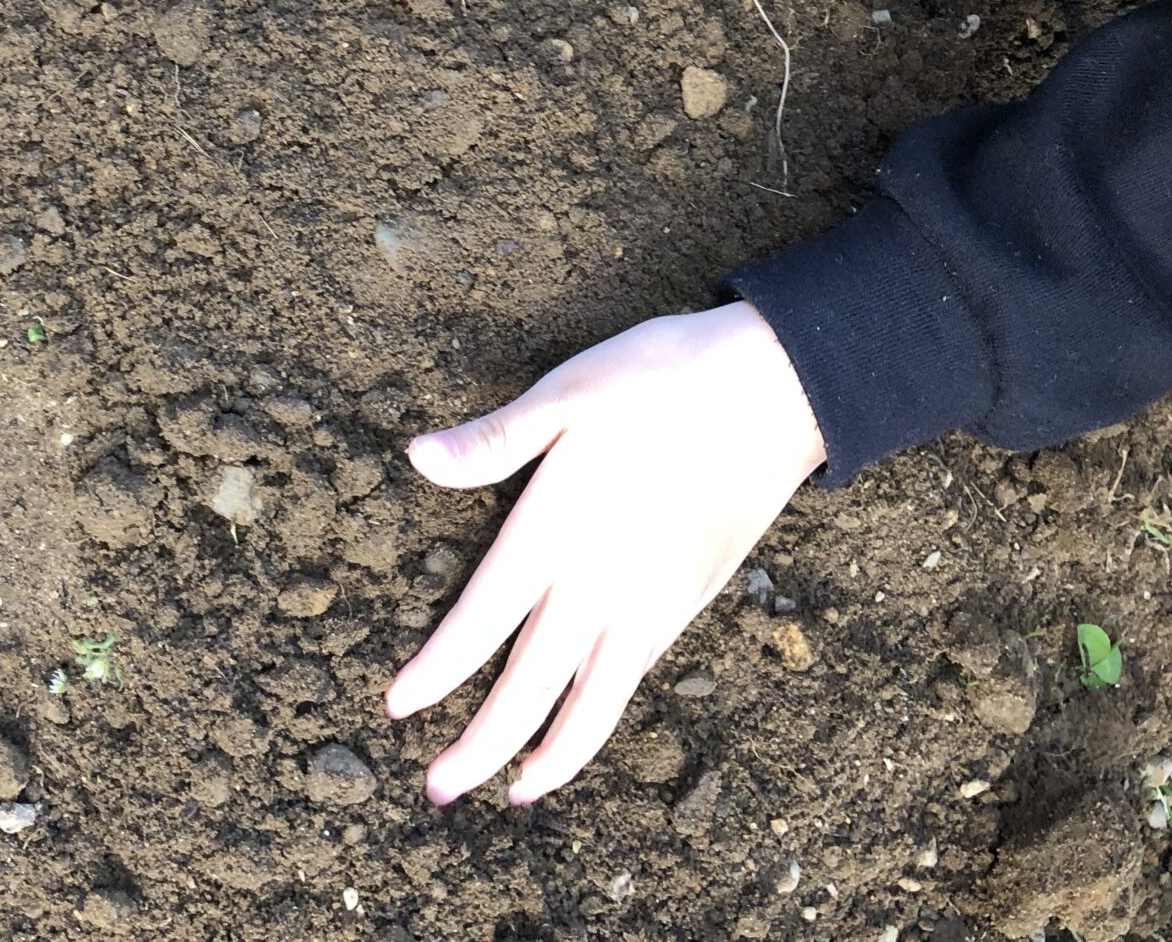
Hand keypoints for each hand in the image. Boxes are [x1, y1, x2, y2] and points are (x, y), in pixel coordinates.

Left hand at [387, 301, 824, 805]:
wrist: (775, 389)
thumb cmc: (662, 378)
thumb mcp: (570, 390)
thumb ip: (495, 438)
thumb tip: (417, 456)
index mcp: (559, 525)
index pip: (483, 615)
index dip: (439, 667)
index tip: (397, 707)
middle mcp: (601, 578)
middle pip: (530, 681)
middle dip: (481, 741)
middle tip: (437, 789)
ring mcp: (650, 598)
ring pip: (590, 700)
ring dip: (547, 753)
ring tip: (513, 793)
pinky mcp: (687, 600)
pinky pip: (633, 680)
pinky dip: (600, 721)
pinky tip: (582, 729)